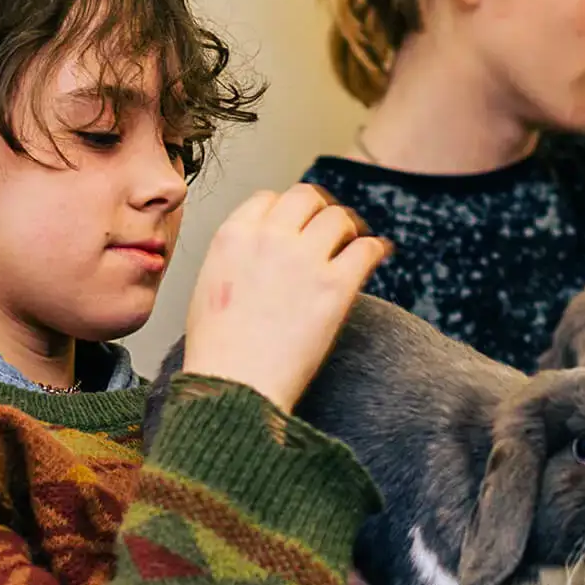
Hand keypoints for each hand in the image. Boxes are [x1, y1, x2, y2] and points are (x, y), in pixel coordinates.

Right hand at [180, 185, 386, 413]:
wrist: (235, 386)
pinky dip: (376, 248)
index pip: (267, 200)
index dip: (285, 211)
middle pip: (306, 197)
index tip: (297, 224)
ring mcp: (304, 260)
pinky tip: (379, 254)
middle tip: (331, 227)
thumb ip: (235, 259)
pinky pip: (367, 248)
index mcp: (232, 237)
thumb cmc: (218, 353)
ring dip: (349, 228)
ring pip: (338, 218)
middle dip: (320, 209)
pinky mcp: (335, 286)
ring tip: (354, 242)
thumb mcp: (206, 289)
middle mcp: (268, 238)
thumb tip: (258, 256)